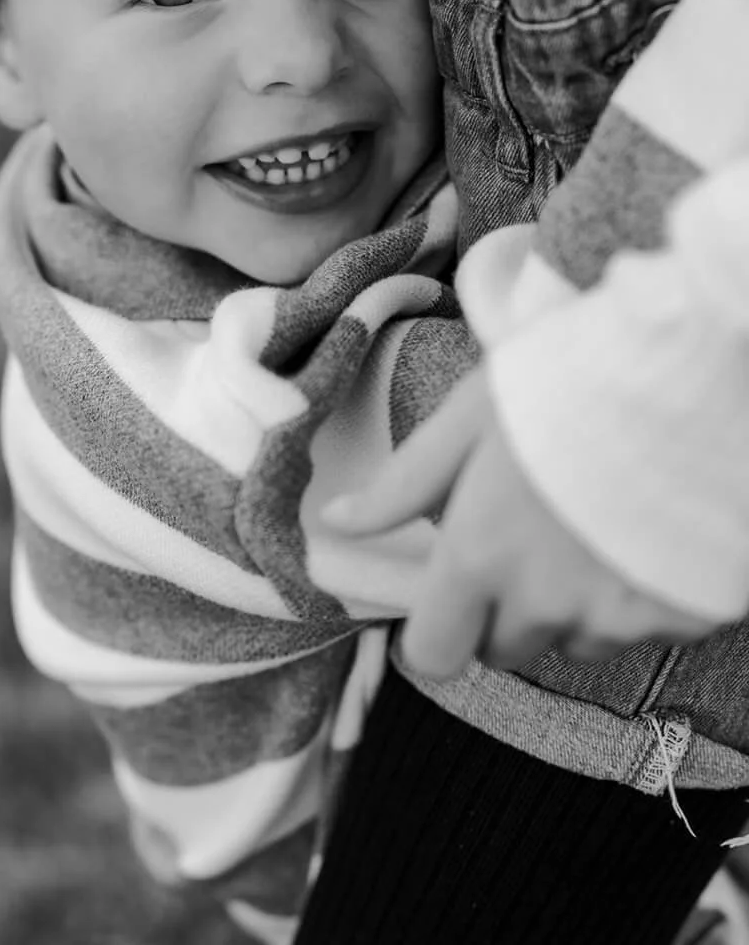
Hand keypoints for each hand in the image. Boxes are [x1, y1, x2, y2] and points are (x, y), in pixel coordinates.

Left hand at [323, 368, 715, 677]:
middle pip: (507, 646)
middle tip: (531, 535)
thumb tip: (337, 522)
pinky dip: (639, 594)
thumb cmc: (565, 376)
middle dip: (508, 606)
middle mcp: (546, 602)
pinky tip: (643, 529)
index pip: (435, 655)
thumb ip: (402, 484)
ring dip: (576, 603)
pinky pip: (645, 628)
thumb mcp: (467, 418)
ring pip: (579, 640)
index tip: (450, 602)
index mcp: (480, 556)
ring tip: (593, 522)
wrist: (680, 366)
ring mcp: (620, 616)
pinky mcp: (684, 614)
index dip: (439, 630)